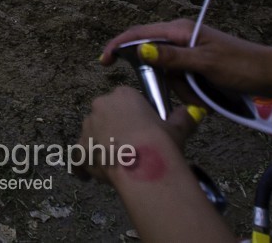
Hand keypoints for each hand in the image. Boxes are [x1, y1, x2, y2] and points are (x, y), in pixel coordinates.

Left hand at [76, 86, 197, 182]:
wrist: (142, 165)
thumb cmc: (159, 142)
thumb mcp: (176, 128)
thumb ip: (182, 118)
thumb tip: (193, 112)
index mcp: (123, 95)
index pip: (123, 100)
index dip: (131, 116)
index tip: (139, 129)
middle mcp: (101, 106)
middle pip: (105, 116)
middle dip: (113, 130)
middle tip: (128, 148)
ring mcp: (88, 127)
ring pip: (91, 135)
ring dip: (99, 146)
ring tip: (115, 164)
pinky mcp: (80, 149)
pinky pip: (77, 158)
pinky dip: (82, 167)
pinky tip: (88, 177)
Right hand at [101, 22, 271, 96]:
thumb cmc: (242, 67)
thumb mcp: (206, 64)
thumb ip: (172, 58)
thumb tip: (140, 50)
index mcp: (180, 31)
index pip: (139, 34)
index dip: (118, 45)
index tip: (103, 62)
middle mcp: (182, 37)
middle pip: (152, 58)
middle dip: (163, 80)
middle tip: (185, 92)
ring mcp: (190, 51)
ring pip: (166, 74)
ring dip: (179, 89)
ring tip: (201, 97)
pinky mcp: (197, 64)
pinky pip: (180, 80)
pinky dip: (187, 91)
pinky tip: (203, 97)